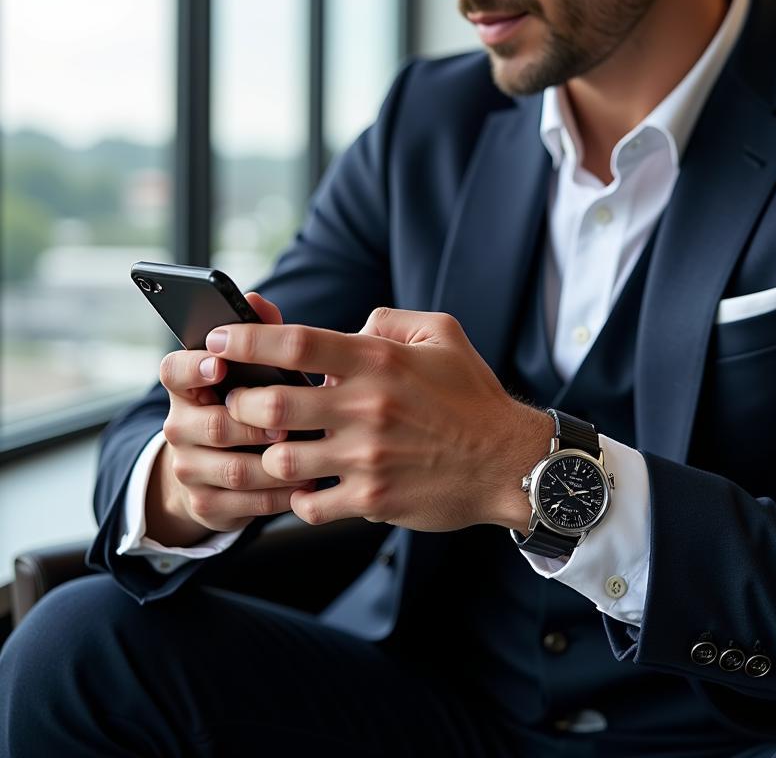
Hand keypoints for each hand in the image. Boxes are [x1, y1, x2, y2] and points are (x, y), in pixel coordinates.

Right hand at [146, 292, 317, 546]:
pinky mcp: (204, 504)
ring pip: (233, 469)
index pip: (175, 370)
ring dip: (276, 463)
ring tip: (313, 454)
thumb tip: (255, 300)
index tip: (219, 365)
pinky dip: (280, 494)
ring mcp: (189, 467)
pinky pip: (244, 504)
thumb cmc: (248, 399)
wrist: (219, 467)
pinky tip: (308, 483)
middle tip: (290, 422)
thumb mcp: (252, 368)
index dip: (195, 368)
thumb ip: (257, 333)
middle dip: (255, 424)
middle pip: (213, 425)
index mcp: (187, 385)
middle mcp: (179, 426)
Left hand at [210, 308, 551, 532]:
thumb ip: (391, 320)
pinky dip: (299, 497)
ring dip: (266, 454)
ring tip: (273, 447)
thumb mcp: (444, 334)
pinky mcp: (372, 498)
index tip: (219, 341)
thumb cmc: (473, 396)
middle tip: (240, 403)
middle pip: (271, 403)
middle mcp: (367, 406)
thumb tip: (352, 325)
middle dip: (241, 403)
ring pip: (280, 458)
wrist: (508, 461)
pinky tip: (309, 486)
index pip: (296, 342)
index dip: (247, 339)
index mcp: (380, 360)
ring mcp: (367, 456)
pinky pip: (309, 504)